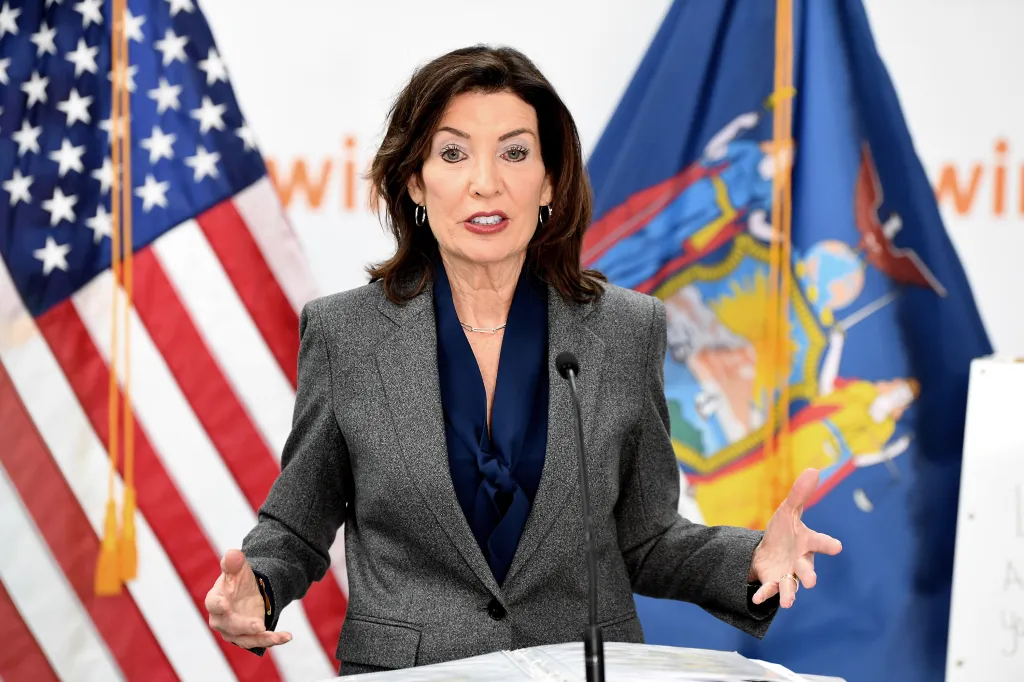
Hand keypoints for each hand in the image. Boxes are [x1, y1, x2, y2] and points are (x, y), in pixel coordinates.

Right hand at [205, 549, 291, 648]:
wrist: (247, 591)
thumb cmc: (237, 579)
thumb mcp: (238, 568)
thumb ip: (233, 562)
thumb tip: (232, 554)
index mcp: (216, 599)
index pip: (213, 603)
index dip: (217, 604)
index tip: (224, 605)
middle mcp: (221, 619)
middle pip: (230, 626)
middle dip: (244, 626)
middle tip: (260, 625)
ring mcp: (233, 630)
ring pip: (245, 639)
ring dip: (261, 639)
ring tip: (277, 637)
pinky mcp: (247, 636)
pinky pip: (258, 641)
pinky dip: (273, 640)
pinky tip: (287, 636)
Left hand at [749, 469, 842, 608]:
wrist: (768, 550)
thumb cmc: (784, 531)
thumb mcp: (788, 511)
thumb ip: (800, 494)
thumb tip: (813, 469)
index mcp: (807, 543)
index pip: (819, 543)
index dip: (828, 544)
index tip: (837, 546)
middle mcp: (800, 562)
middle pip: (806, 569)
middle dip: (808, 575)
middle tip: (811, 582)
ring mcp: (787, 574)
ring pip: (790, 585)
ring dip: (789, 593)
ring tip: (787, 602)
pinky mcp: (773, 582)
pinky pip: (770, 590)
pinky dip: (764, 595)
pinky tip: (756, 600)